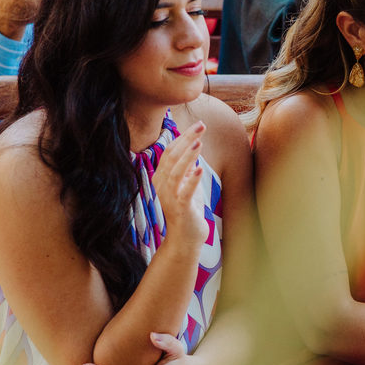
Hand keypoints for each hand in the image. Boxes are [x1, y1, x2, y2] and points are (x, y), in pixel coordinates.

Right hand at [150, 121, 209, 251]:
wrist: (184, 239)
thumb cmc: (187, 210)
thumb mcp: (186, 185)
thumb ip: (186, 168)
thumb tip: (193, 147)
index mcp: (162, 177)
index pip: (170, 151)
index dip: (183, 136)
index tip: (198, 124)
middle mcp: (162, 185)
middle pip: (171, 156)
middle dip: (187, 139)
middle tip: (201, 125)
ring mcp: (169, 196)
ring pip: (176, 171)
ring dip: (188, 155)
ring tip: (199, 142)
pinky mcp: (180, 208)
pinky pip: (185, 191)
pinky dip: (192, 179)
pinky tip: (200, 168)